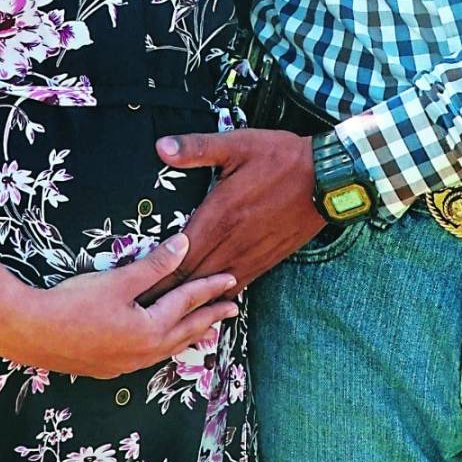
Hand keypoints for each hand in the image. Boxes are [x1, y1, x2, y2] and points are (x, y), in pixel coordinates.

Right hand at [22, 234, 238, 379]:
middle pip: (186, 331)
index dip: (211, 288)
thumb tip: (184, 245)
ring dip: (189, 336)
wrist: (30, 333)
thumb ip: (154, 265)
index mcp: (151, 329)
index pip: (188, 303)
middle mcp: (144, 352)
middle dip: (210, 317)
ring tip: (206, 330)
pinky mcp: (108, 368)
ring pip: (169, 348)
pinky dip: (165, 346)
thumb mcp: (118, 280)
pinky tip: (159, 345)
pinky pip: (149, 357)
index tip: (232, 280)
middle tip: (232, 309)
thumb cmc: (73, 304)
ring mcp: (126, 364)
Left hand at [141, 129, 324, 299]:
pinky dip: (219, 297)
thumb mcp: (236, 144)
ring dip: (191, 301)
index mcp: (219, 215)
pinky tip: (208, 306)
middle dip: (166, 295)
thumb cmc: (280, 157)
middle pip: (191, 279)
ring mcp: (251, 254)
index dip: (155, 275)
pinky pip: (238, 285)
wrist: (327, 178)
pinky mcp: (267, 259)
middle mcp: (232, 241)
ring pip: (214, 287)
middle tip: (139, 311)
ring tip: (165, 317)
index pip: (178, 256)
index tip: (134, 288)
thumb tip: (161, 147)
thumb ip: (196, 148)